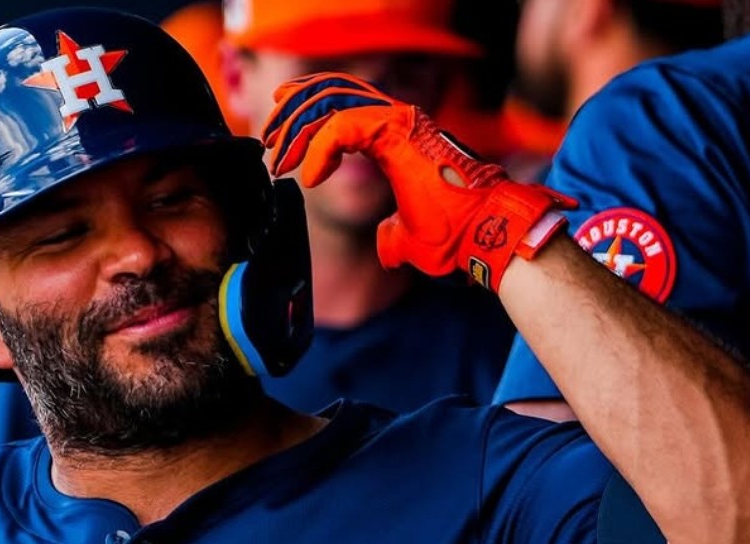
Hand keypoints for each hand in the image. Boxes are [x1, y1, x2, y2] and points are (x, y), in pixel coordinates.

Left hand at [261, 72, 574, 291]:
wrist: (482, 237)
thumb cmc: (454, 238)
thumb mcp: (409, 237)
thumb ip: (391, 234)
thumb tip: (384, 243)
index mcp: (395, 137)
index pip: (339, 109)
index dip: (305, 126)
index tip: (279, 155)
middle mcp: (396, 120)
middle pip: (329, 94)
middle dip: (291, 114)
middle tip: (266, 140)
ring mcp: (399, 121)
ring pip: (331, 100)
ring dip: (296, 127)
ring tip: (276, 157)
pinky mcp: (398, 132)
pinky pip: (342, 126)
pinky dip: (319, 150)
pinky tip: (308, 177)